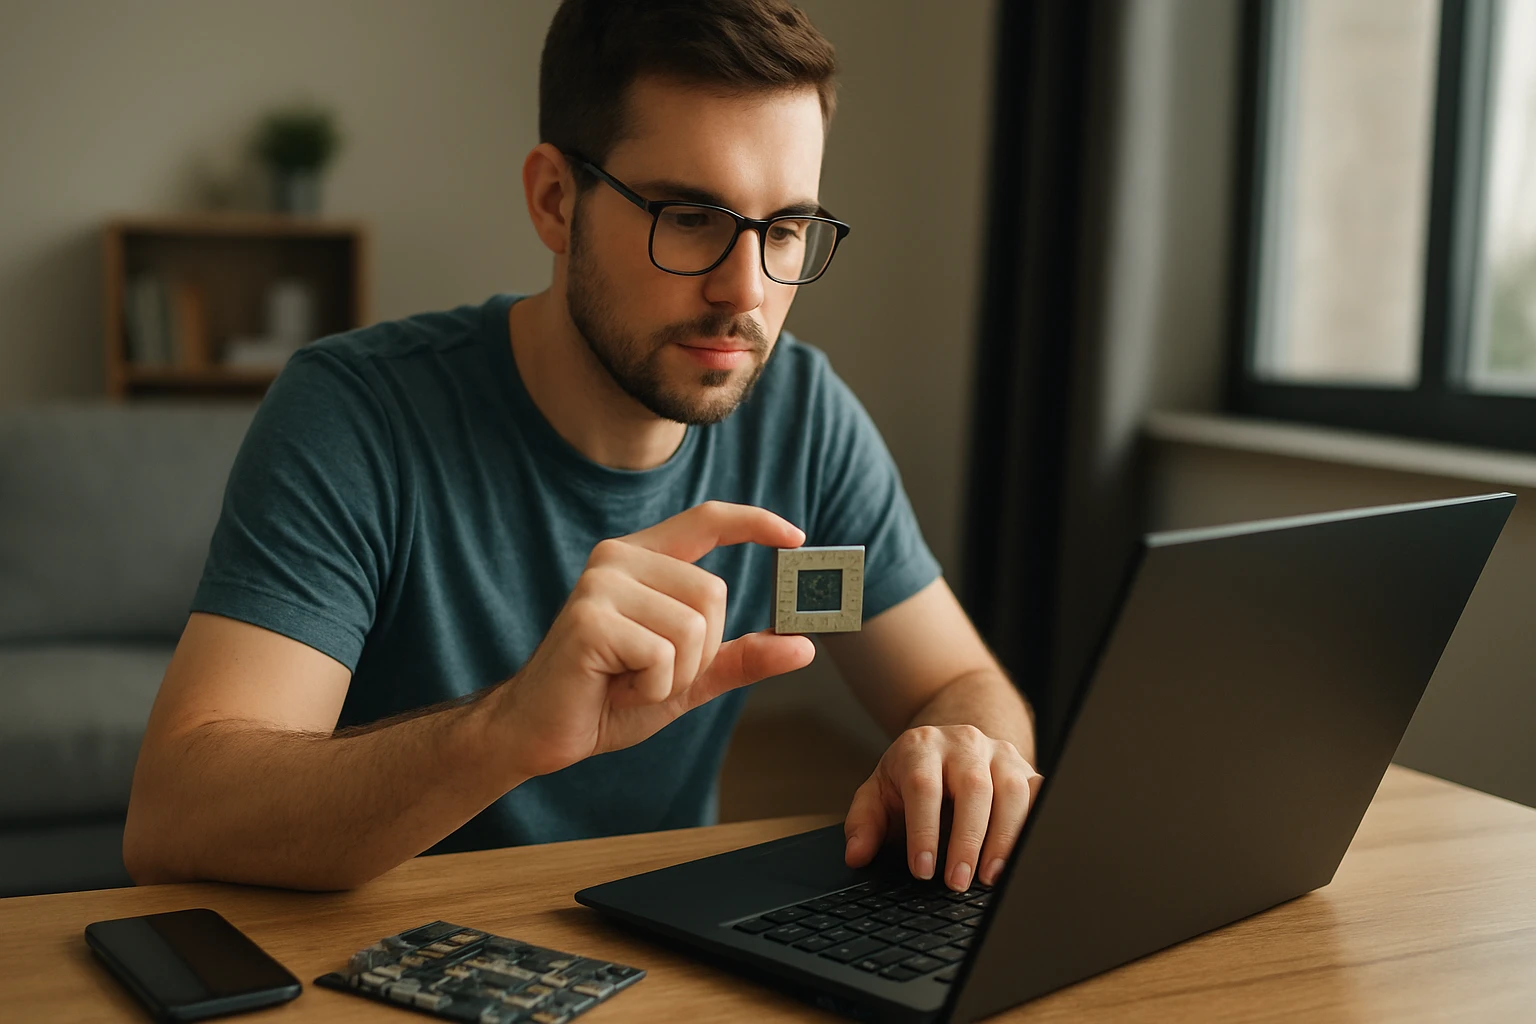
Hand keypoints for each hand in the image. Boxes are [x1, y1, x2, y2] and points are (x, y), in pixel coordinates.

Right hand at [495, 501, 815, 777]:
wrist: (540, 734)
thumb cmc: (608, 698)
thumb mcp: (688, 676)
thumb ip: (741, 657)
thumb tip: (804, 646)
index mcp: (641, 558)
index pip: (706, 520)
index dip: (754, 522)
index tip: (797, 537)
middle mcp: (618, 558)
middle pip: (714, 593)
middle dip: (699, 653)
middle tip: (651, 673)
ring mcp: (601, 585)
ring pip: (694, 628)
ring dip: (673, 675)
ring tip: (628, 680)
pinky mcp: (589, 620)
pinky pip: (663, 656)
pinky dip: (651, 689)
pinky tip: (613, 688)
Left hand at [843, 725, 1042, 890]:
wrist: (950, 745)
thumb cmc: (911, 777)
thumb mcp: (879, 792)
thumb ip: (863, 822)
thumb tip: (856, 855)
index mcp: (922, 747)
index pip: (924, 786)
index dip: (924, 830)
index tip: (922, 870)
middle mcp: (964, 743)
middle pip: (973, 787)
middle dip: (967, 840)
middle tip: (957, 883)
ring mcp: (1000, 754)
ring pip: (1012, 790)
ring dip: (1005, 839)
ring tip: (990, 879)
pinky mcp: (1027, 769)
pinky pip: (1041, 794)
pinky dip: (1037, 825)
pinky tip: (1026, 858)